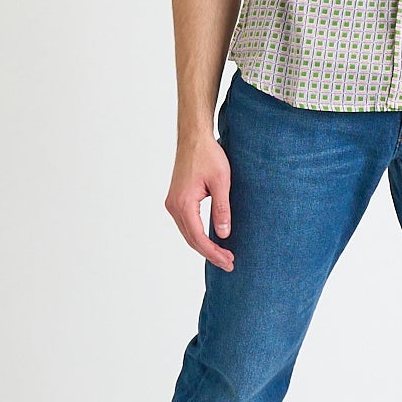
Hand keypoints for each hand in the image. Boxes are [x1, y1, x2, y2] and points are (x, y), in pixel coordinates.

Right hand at [166, 135, 234, 270]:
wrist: (194, 138)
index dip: (214, 252)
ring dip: (204, 246)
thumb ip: (222, 209)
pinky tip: (211, 240)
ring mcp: (173, 203)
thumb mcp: (221, 182)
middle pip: (191, 239)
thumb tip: (223, 234)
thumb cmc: (208, 156)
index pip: (198, 238)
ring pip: (188, 233)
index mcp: (183, 204)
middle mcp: (173, 206)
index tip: (229, 260)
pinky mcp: (176, 199)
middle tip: (229, 263)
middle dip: (210, 253)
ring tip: (223, 255)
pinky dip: (198, 235)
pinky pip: (186, 224)